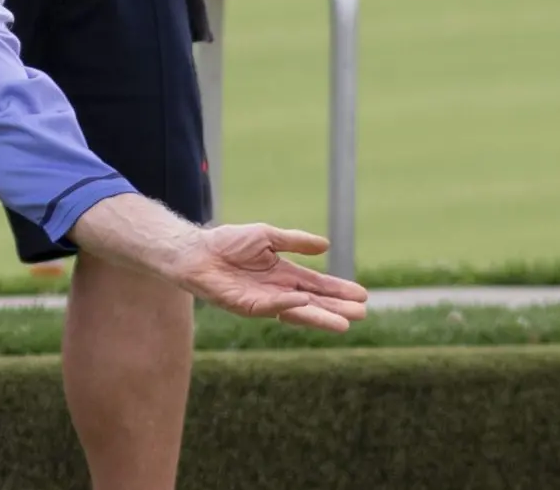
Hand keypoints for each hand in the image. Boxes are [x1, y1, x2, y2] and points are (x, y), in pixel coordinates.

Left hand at [171, 224, 368, 331]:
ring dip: (320, 317)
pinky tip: (304, 303)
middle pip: (313, 302)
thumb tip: (326, 246)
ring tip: (344, 324)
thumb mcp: (268, 236)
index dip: (338, 289)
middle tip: (362, 314)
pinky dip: (287, 305)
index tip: (362, 295)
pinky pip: (270, 306)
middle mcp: (278, 290)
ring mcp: (263, 300)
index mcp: (284, 273)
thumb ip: (295, 241)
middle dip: (336, 308)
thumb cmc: (228, 242)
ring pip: (297, 312)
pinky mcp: (246, 306)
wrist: (196, 251)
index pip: (317, 284)